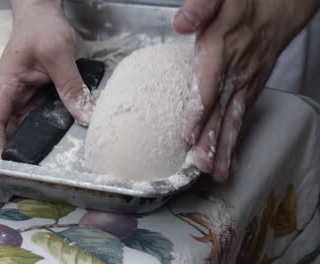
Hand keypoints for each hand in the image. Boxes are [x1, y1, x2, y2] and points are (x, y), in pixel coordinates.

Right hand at [0, 0, 92, 158]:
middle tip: (37, 170)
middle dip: (19, 150)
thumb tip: (84, 115)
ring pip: (26, 125)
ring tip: (52, 159)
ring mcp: (24, 96)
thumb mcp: (58, 53)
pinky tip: (63, 136)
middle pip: (8, 129)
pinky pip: (41, 116)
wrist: (43, 14)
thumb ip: (71, 85)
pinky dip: (49, 127)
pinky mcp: (37, 94)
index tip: (6, 164)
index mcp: (5, 85)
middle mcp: (11, 94)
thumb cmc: (42, 27)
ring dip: (37, 140)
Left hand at [173, 0, 319, 181]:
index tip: (188, 134)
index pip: (208, 84)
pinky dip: (237, 140)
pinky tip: (230, 160)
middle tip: (201, 166)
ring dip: (225, 147)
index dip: (198, 110)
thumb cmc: (242, 1)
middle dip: (211, 140)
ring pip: (235, 119)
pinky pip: (244, 117)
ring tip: (217, 173)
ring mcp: (246, 82)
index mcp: (222, 47)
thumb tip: (181, 22)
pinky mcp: (251, 89)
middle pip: (222, 110)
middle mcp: (236, 70)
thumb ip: (200, 7)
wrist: (278, 5)